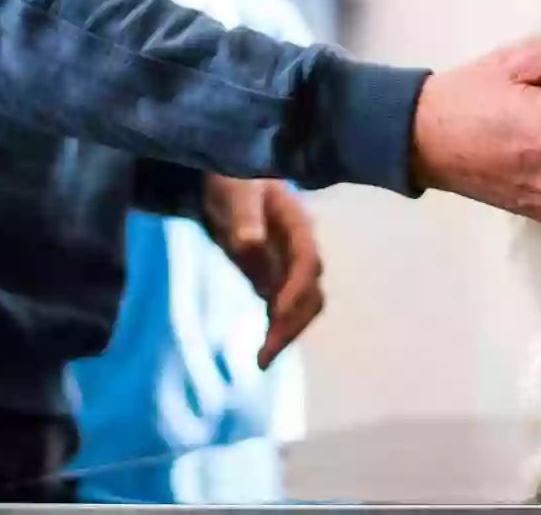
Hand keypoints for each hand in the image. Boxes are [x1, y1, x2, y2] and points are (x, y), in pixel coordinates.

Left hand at [201, 175, 322, 369]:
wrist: (229, 183)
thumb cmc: (234, 178)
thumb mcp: (236, 189)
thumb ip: (244, 213)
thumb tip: (249, 241)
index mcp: (297, 224)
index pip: (306, 260)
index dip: (295, 286)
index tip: (276, 310)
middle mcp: (300, 249)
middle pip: (311, 291)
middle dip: (294, 322)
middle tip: (268, 350)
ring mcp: (288, 267)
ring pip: (301, 307)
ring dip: (286, 333)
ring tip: (262, 361)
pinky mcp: (274, 279)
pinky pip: (282, 311)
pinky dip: (276, 332)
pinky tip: (262, 355)